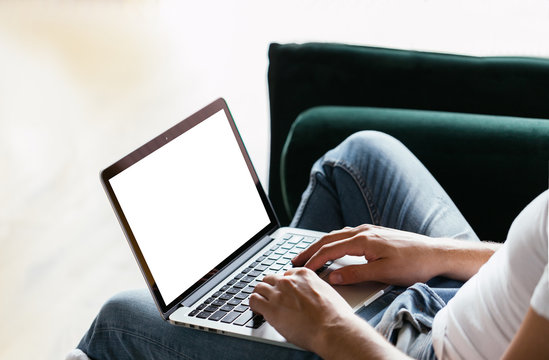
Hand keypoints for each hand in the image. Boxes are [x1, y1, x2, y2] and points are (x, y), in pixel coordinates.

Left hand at [249, 267, 354, 352]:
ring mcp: (278, 293)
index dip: (284, 285)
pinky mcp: (270, 308)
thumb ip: (314, 288)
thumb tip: (311, 295)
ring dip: (261, 295)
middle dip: (271, 288)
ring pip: (259, 287)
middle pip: (271, 279)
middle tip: (272, 298)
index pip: (286, 274)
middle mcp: (288, 281)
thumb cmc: (335, 315)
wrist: (332, 328)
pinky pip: (253, 300)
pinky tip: (258, 310)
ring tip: (263, 304)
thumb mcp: (327, 291)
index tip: (284, 292)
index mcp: (304, 275)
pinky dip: (254, 305)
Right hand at [292, 224, 439, 285]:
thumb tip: (332, 276)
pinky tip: (334, 246)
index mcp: (363, 240)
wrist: (436, 253)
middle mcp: (364, 231)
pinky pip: (347, 233)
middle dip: (310, 249)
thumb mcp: (383, 273)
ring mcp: (370, 230)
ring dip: (321, 244)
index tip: (301, 269)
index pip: (330, 249)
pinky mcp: (376, 232)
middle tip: (296, 259)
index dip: (313, 259)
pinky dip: (334, 240)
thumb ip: (355, 274)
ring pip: (337, 234)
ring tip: (310, 254)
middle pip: (329, 238)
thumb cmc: (413, 264)